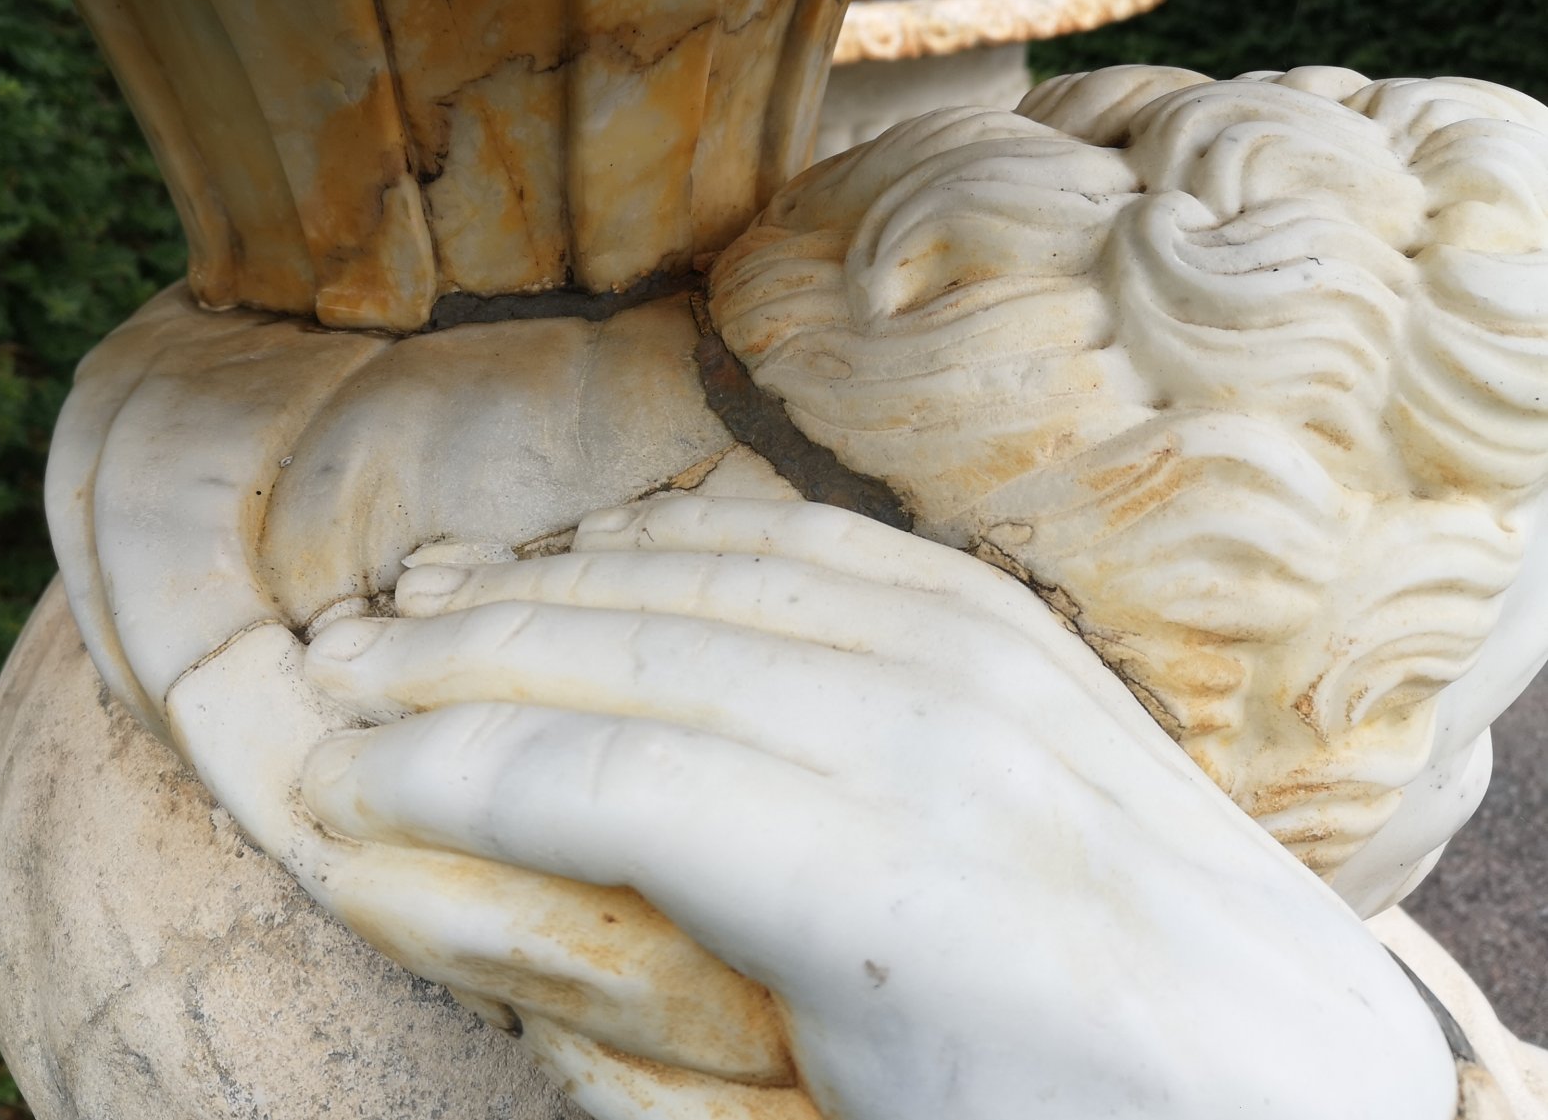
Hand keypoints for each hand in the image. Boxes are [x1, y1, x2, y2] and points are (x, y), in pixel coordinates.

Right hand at [300, 496, 1457, 1119]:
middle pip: (643, 654)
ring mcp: (979, 657)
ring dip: (546, 579)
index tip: (330, 777)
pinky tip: (591, 548)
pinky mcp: (998, 622)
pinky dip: (675, 537)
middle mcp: (935, 739)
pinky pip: (804, 541)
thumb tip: (469, 926)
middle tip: (332, 668)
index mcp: (893, 898)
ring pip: (709, 574)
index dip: (448, 773)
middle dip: (464, 657)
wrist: (1271, 1065)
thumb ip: (646, 1040)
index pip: (612, 790)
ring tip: (426, 592)